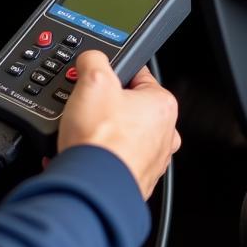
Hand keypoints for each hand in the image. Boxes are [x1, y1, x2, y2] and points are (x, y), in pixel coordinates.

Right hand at [57, 51, 179, 200]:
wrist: (93, 188)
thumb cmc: (101, 142)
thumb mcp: (92, 81)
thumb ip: (94, 59)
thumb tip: (91, 58)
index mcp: (163, 105)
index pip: (138, 75)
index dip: (112, 74)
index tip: (98, 79)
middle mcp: (165, 134)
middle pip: (127, 107)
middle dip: (103, 108)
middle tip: (85, 109)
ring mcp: (151, 160)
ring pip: (118, 135)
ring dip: (98, 134)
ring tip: (81, 134)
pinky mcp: (134, 179)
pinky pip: (111, 160)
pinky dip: (96, 157)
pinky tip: (81, 154)